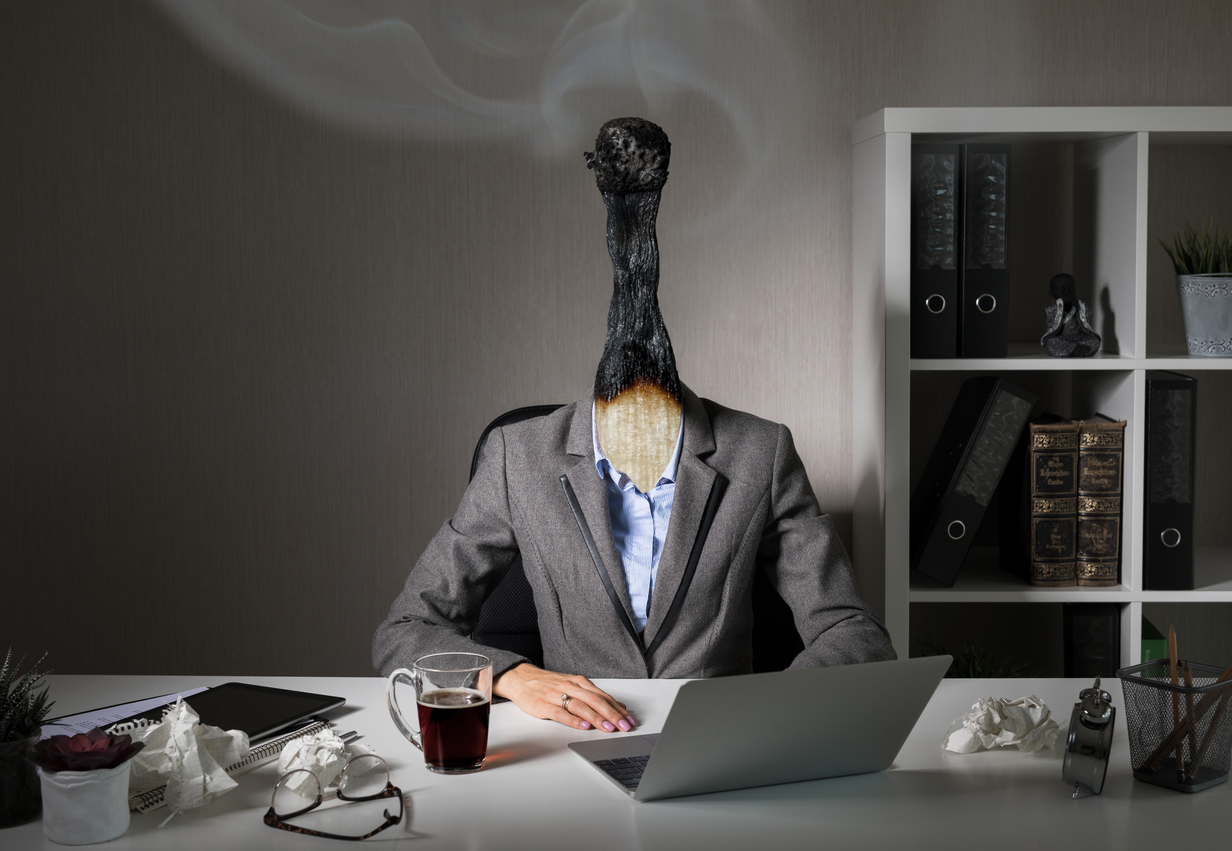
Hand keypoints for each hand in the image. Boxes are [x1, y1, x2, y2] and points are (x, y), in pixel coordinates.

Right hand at [493, 663, 635, 732]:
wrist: (521, 678)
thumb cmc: (548, 684)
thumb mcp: (572, 686)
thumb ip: (592, 695)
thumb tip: (617, 706)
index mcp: (579, 682)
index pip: (603, 696)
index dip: (617, 708)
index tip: (629, 719)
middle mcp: (570, 687)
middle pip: (595, 700)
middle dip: (612, 714)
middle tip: (624, 726)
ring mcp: (556, 696)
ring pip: (580, 706)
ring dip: (597, 718)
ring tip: (609, 728)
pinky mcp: (543, 705)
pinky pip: (560, 713)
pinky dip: (573, 720)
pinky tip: (582, 726)